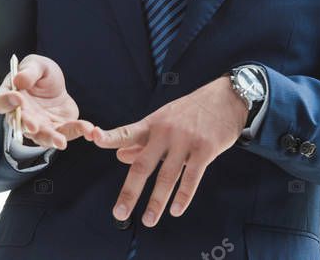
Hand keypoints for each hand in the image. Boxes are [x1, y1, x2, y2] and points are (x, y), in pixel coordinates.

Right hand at [0, 54, 94, 149]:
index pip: (1, 102)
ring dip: (51, 139)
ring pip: (42, 136)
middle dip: (28, 126)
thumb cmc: (39, 72)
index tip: (18, 98)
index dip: (7, 102)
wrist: (55, 84)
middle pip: (20, 125)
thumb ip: (29, 72)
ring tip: (60, 142)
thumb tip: (19, 81)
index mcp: (10, 96)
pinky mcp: (56, 129)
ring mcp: (38, 126)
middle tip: (33, 126)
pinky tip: (87, 129)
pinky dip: (76, 131)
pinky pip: (65, 133)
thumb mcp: (37, 65)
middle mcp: (21, 116)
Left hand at [87, 75, 248, 226]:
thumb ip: (142, 141)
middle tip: (120, 213)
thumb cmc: (190, 111)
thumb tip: (119, 157)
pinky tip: (176, 210)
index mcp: (152, 124)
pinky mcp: (205, 149)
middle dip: (131, 191)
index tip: (94, 138)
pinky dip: (183, 196)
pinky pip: (192, 177)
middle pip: (143, 164)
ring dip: (157, 202)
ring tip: (148, 220)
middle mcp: (165, 132)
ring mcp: (185, 140)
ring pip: (167, 176)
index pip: (126, 132)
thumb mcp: (163, 120)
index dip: (110, 137)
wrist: (225, 98)